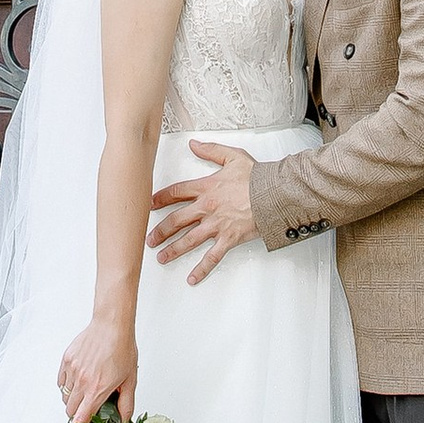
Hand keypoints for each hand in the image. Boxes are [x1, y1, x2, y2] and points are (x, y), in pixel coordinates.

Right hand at [57, 316, 136, 422]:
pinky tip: (79, 380)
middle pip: (70, 410)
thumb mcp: (130, 380)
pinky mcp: (66, 360)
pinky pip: (61, 381)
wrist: (111, 325)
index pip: (81, 419)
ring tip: (86, 391)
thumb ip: (126, 404)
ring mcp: (72, 370)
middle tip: (88, 408)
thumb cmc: (122, 349)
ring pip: (65, 396)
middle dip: (78, 414)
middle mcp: (82, 382)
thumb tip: (123, 420)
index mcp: (97, 389)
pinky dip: (67, 385)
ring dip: (72, 400)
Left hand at [147, 138, 258, 281]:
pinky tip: (192, 278)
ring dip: (173, 250)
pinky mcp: (229, 238)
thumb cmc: (258, 177)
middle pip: (177, 220)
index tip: (149, 205)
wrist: (274, 194)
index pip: (176, 193)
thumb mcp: (233, 156)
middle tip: (150, 238)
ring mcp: (217, 225)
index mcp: (207, 187)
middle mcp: (208, 208)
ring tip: (162, 258)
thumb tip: (194, 144)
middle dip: (161, 230)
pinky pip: (212, 257)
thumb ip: (211, 150)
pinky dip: (202, 269)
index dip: (160, 199)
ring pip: (189, 240)